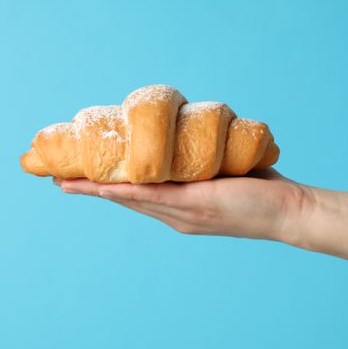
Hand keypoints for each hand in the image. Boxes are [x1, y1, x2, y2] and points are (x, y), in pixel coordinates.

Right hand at [54, 168, 310, 242]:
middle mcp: (175, 215)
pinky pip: (151, 196)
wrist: (290, 212)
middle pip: (124, 199)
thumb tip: (195, 134)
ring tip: (66, 181)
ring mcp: (182, 212)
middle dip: (90, 188)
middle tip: (58, 179)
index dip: (105, 186)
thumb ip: (204, 159)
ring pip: (130, 198)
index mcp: (180, 208)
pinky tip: (101, 185)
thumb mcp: (224, 172)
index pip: (135, 196)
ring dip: (96, 189)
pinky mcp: (194, 204)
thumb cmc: (261, 189)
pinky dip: (123, 190)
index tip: (78, 178)